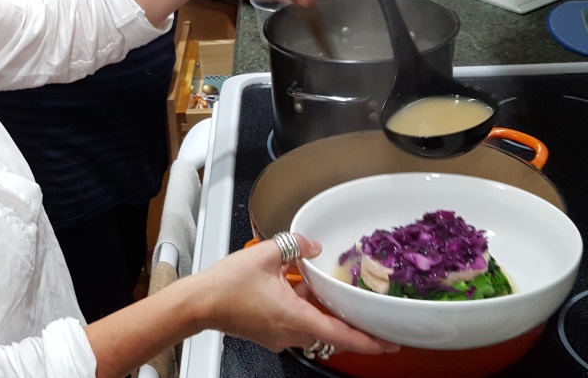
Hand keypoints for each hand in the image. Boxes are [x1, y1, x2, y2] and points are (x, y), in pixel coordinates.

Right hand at [191, 234, 397, 355]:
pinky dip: (302, 309)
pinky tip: (295, 288)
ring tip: (326, 292)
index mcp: (296, 318)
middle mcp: (290, 334)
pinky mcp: (266, 332)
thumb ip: (294, 246)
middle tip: (365, 312)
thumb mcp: (265, 254)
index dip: (370, 341)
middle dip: (348, 324)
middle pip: (330, 334)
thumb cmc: (226, 285)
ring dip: (321, 313)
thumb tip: (312, 245)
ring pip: (312, 328)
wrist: (198, 303)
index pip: (343, 336)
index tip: (389, 342)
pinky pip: (294, 324)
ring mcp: (278, 336)